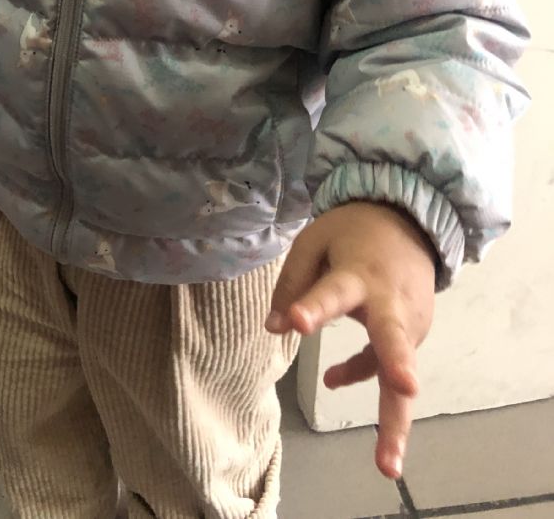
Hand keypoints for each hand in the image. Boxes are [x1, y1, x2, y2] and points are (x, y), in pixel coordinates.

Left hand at [265, 201, 436, 479]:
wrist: (409, 222)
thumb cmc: (353, 233)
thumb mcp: (314, 241)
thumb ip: (293, 282)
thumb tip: (274, 328)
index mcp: (359, 273)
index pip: (333, 291)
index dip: (313, 306)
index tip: (295, 322)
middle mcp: (389, 302)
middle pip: (394, 338)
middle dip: (398, 365)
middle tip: (405, 387)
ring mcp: (407, 323)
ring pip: (401, 374)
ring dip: (397, 420)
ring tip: (388, 465)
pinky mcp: (412, 336)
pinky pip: (387, 369)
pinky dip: (364, 376)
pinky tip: (331, 378)